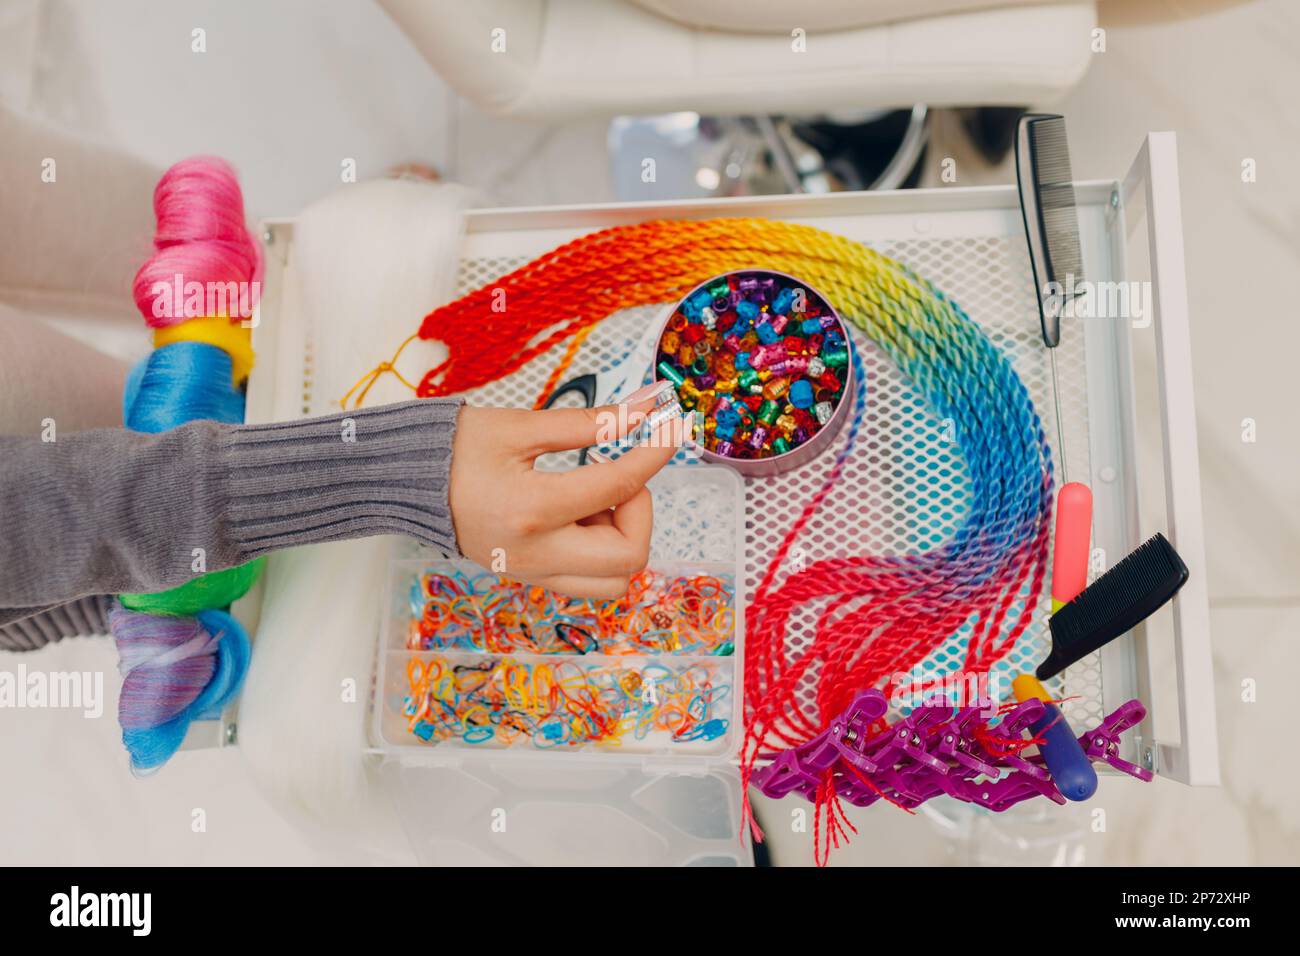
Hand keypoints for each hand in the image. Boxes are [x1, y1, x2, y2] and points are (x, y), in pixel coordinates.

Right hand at [448, 390, 687, 598]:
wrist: (400, 482)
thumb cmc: (453, 448)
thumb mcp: (520, 427)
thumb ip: (590, 423)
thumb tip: (646, 410)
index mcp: (533, 510)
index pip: (621, 487)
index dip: (657, 453)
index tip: (672, 428)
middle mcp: (536, 555)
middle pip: (631, 557)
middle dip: (640, 511)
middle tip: (617, 476)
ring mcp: (532, 574)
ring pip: (614, 581)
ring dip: (622, 537)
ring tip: (594, 498)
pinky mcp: (528, 577)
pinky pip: (587, 580)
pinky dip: (600, 549)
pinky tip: (578, 513)